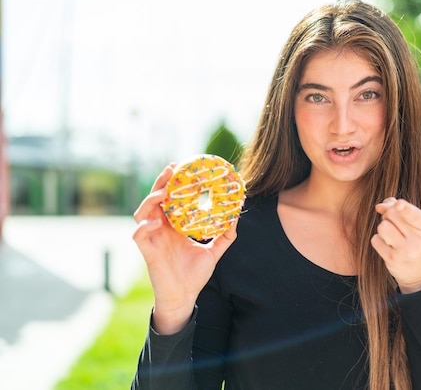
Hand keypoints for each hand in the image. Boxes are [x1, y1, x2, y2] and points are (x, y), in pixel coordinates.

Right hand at [132, 164, 237, 333]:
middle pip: (155, 199)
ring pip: (142, 212)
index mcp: (173, 226)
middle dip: (161, 182)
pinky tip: (156, 222)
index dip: (173, 183)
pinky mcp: (147, 252)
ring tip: (163, 192)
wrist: (184, 297)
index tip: (183, 167)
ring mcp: (152, 239)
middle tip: (173, 169)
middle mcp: (160, 229)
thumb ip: (225, 234)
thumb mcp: (213, 251)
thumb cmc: (195, 274)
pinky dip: (144, 227)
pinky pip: (139, 235)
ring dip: (151, 200)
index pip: (170, 199)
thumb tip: (237, 216)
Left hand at [371, 197, 420, 293]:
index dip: (403, 207)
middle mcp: (418, 238)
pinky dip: (379, 240)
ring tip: (391, 235)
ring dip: (383, 228)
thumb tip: (379, 206)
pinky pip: (376, 239)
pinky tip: (388, 246)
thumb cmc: (417, 241)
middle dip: (389, 215)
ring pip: (382, 226)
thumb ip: (400, 209)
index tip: (398, 204)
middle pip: (391, 214)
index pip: (412, 213)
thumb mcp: (417, 224)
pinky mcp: (392, 259)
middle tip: (396, 225)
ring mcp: (405, 250)